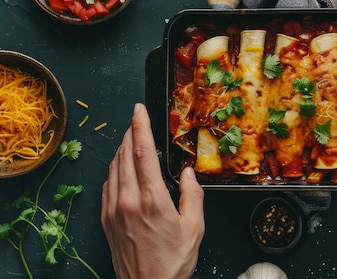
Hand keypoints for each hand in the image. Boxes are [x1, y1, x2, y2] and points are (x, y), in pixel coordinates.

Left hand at [101, 103, 204, 278]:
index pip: (142, 153)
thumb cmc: (173, 262)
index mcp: (152, 200)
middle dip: (130, 133)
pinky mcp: (106, 220)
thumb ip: (193, 195)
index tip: (139, 110)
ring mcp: (113, 210)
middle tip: (137, 120)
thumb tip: (189, 172)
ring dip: (122, 149)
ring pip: (113, 168)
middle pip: (124, 155)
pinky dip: (115, 169)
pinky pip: (107, 185)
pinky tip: (123, 168)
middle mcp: (128, 201)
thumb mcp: (194, 227)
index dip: (140, 127)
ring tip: (132, 139)